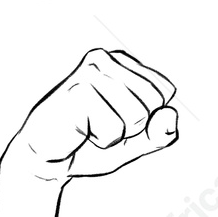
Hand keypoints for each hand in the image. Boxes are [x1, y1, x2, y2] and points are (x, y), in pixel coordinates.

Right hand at [1, 46, 178, 182]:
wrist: (47, 158)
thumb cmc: (90, 144)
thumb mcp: (136, 143)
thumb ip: (160, 133)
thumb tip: (170, 113)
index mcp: (123, 64)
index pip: (165, 90)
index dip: (149, 118)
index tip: (119, 119)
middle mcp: (106, 58)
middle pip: (154, 101)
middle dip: (134, 126)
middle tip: (103, 125)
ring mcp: (89, 71)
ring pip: (137, 115)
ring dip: (117, 135)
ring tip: (91, 127)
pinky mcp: (76, 89)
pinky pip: (115, 128)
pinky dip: (102, 140)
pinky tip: (80, 130)